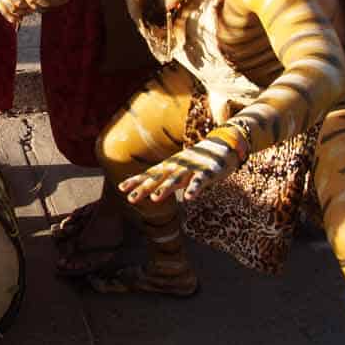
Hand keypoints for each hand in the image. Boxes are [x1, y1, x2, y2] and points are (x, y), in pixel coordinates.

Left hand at [117, 126, 247, 204]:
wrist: (222, 145)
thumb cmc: (196, 161)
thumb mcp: (177, 169)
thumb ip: (163, 178)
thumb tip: (145, 188)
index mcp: (169, 166)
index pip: (149, 174)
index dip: (136, 181)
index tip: (121, 188)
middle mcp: (177, 167)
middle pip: (158, 179)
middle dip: (144, 188)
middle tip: (131, 199)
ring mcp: (191, 169)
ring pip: (176, 180)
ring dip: (166, 189)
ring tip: (155, 199)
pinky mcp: (207, 173)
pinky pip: (199, 182)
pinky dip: (194, 189)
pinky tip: (188, 198)